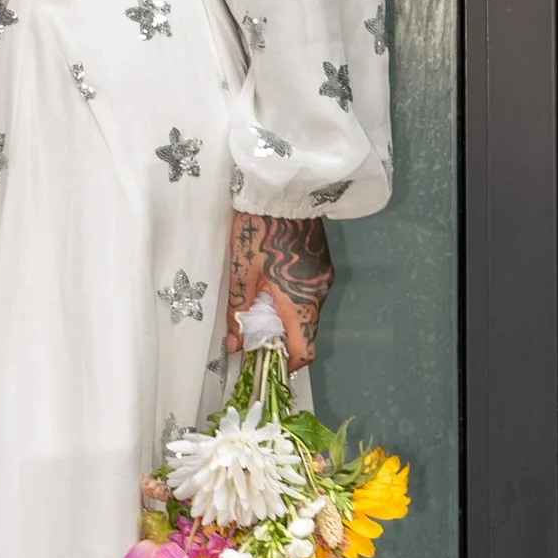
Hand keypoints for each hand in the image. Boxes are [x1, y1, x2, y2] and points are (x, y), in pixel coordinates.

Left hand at [226, 211, 332, 365]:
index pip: (305, 348)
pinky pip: (310, 294)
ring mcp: (324, 277)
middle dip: (283, 342)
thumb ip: (238, 310)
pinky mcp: (321, 264)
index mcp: (301, 300)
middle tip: (254, 341)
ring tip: (258, 315)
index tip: (269, 368)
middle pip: (307, 332)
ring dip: (287, 320)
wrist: (283, 189)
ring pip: (308, 312)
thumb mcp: (242, 271)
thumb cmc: (259, 230)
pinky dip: (293, 302)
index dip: (289, 365)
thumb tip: (232, 345)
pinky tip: (272, 293)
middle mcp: (319, 292)